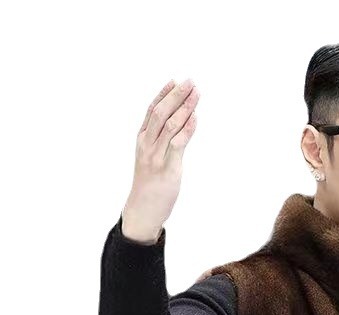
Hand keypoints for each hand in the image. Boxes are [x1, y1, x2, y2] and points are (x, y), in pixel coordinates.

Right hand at [120, 78, 199, 242]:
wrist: (142, 209)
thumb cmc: (149, 185)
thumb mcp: (151, 158)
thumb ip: (160, 141)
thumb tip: (176, 125)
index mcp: (142, 139)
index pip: (152, 110)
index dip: (163, 94)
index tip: (175, 81)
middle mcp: (147, 144)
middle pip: (162, 112)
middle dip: (177, 95)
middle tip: (191, 82)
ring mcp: (156, 156)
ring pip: (170, 124)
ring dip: (185, 107)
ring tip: (196, 94)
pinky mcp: (168, 168)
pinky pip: (178, 144)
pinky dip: (187, 129)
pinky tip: (195, 118)